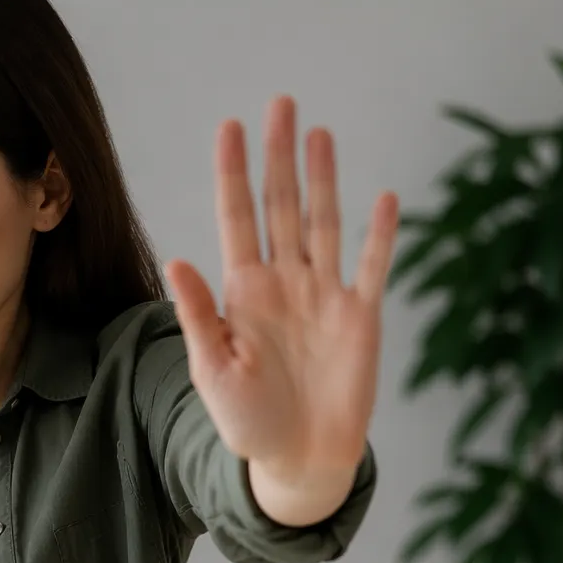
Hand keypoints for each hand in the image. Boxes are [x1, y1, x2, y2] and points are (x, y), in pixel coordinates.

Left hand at [165, 96, 397, 508]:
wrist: (296, 459)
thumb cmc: (247, 420)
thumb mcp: (213, 370)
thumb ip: (199, 316)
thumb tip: (176, 261)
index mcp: (243, 291)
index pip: (236, 217)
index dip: (233, 172)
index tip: (229, 126)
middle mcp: (284, 282)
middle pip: (282, 206)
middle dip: (279, 157)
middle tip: (280, 104)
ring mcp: (324, 295)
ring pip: (325, 223)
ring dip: (324, 179)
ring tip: (319, 132)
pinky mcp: (360, 318)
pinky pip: (372, 267)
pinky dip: (380, 234)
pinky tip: (385, 196)